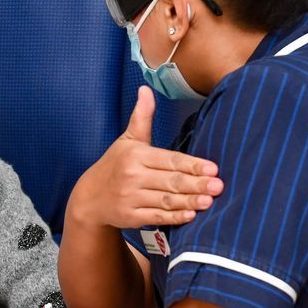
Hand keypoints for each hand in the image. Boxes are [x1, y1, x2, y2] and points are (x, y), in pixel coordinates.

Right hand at [70, 86, 221, 228]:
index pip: (169, 159)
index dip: (192, 164)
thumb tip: (145, 89)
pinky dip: (174, 217)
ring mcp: (131, 198)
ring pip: (165, 200)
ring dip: (189, 202)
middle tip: (219, 186)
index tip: (212, 168)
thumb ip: (141, 117)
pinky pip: (156, 217)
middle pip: (170, 181)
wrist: (89, 197)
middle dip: (196, 184)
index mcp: (135, 155)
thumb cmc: (114, 165)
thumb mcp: (126, 140)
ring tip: (209, 201)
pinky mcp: (130, 217)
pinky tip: (190, 216)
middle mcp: (132, 176)